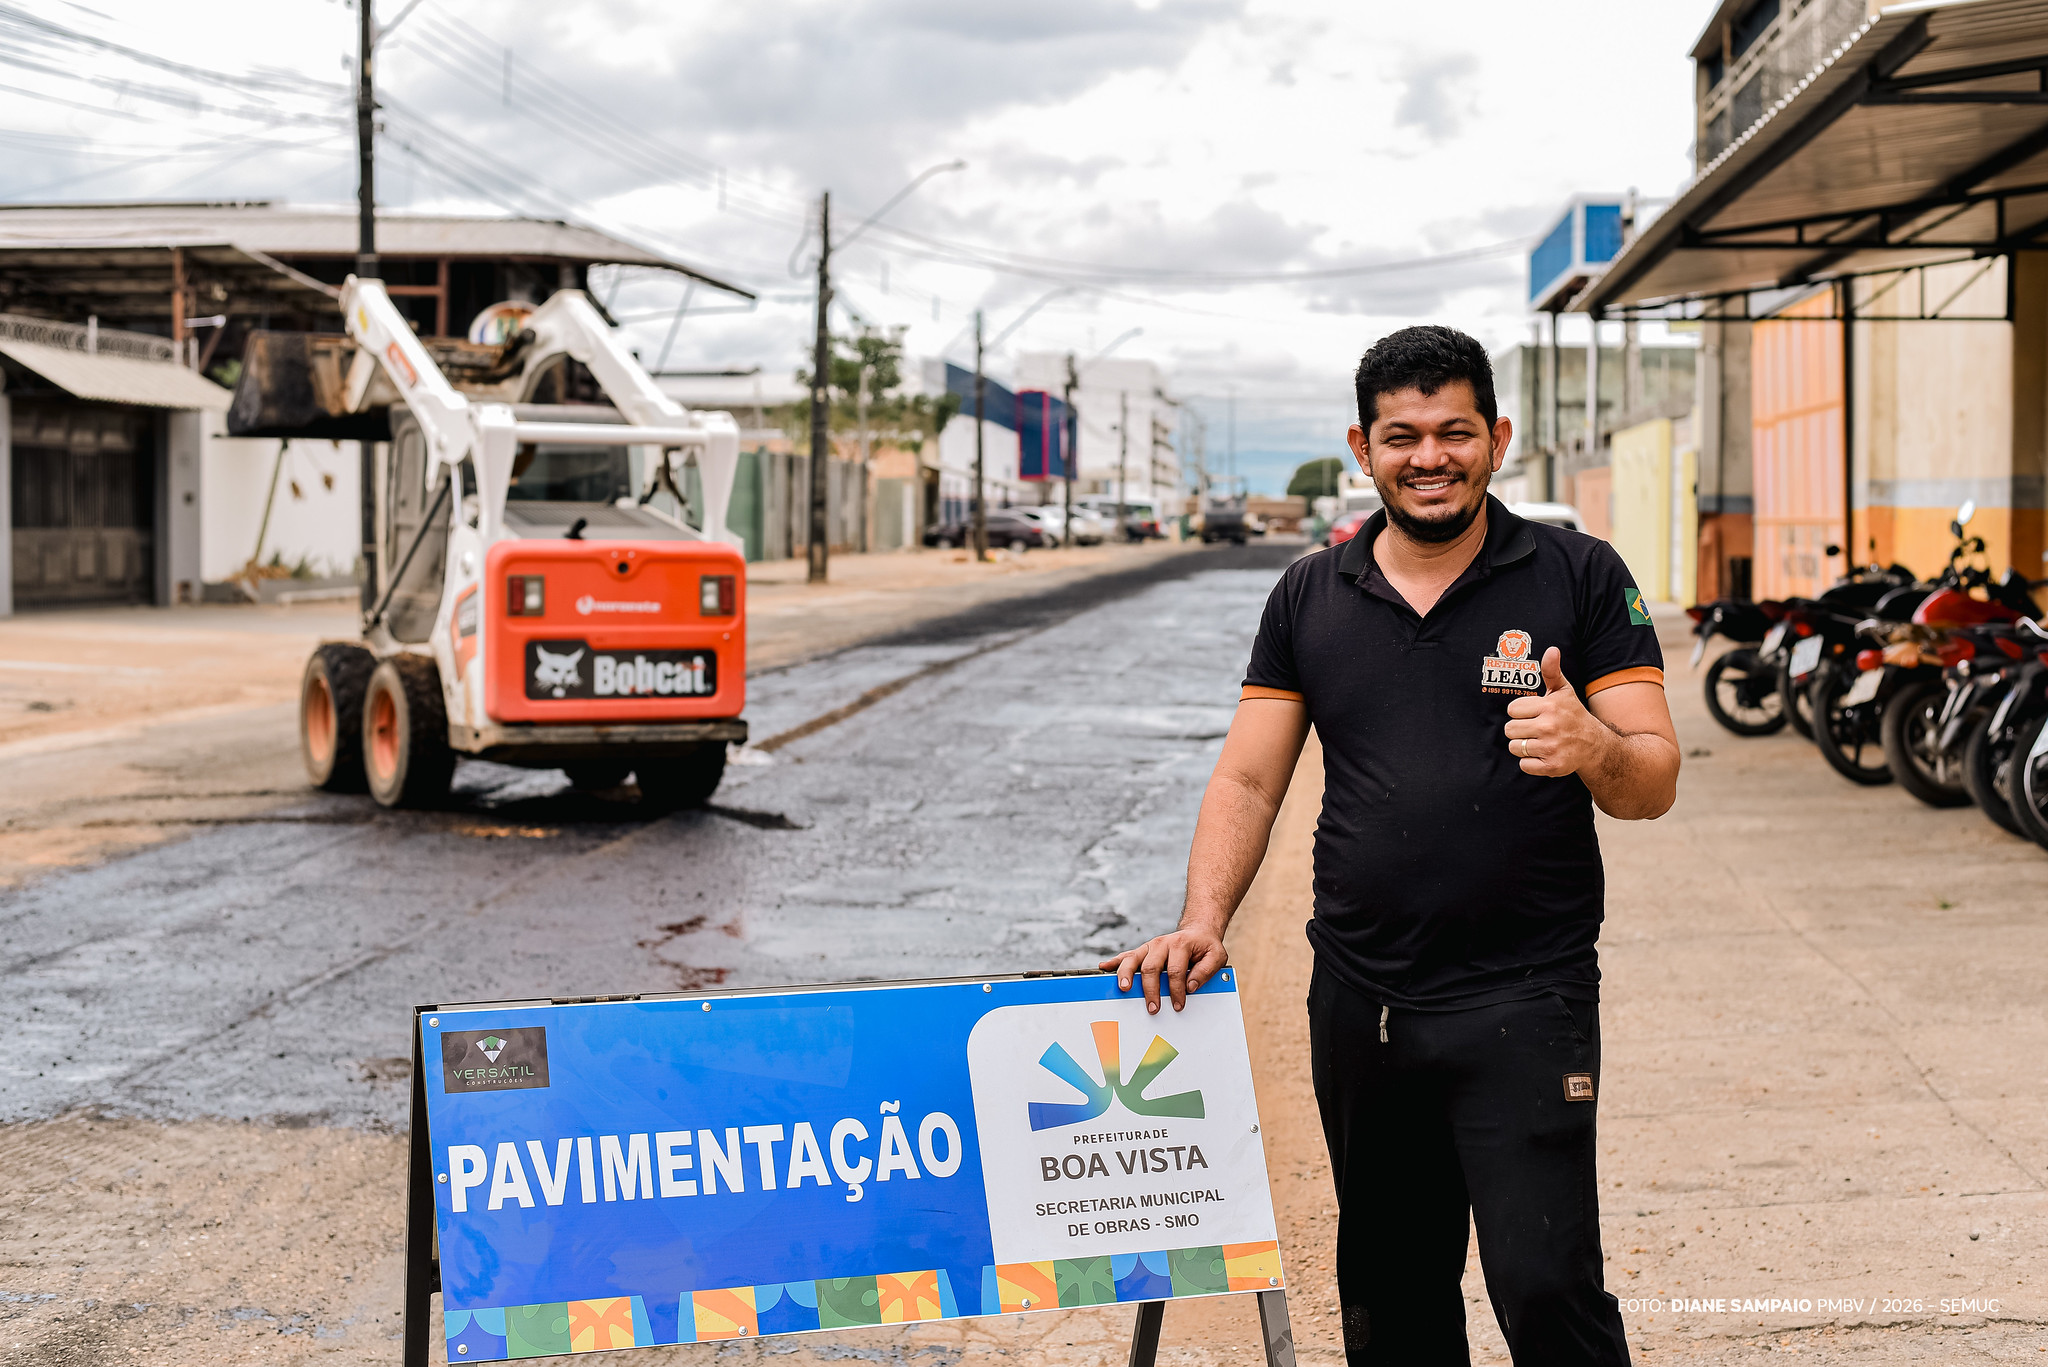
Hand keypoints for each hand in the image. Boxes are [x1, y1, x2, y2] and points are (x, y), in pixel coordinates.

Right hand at [1097, 926, 1227, 1013]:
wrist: (1198, 932)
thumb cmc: (1206, 947)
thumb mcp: (1217, 956)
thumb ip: (1206, 971)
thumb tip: (1190, 986)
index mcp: (1181, 944)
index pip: (1175, 970)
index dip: (1176, 989)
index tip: (1178, 1005)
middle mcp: (1162, 943)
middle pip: (1151, 967)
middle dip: (1151, 990)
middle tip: (1153, 1008)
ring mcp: (1150, 947)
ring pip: (1134, 959)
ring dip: (1127, 974)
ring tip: (1124, 988)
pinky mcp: (1143, 951)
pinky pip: (1127, 956)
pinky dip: (1115, 962)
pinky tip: (1105, 967)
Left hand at [1503, 647, 1609, 777]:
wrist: (1594, 745)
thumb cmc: (1573, 715)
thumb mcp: (1563, 691)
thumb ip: (1552, 671)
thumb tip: (1552, 649)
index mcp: (1549, 706)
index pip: (1512, 709)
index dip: (1521, 712)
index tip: (1535, 714)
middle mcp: (1550, 727)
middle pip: (1509, 729)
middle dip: (1520, 730)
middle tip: (1536, 729)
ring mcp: (1551, 747)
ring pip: (1514, 747)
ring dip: (1524, 746)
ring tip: (1540, 741)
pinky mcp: (1552, 766)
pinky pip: (1524, 765)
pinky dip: (1531, 762)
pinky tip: (1544, 754)